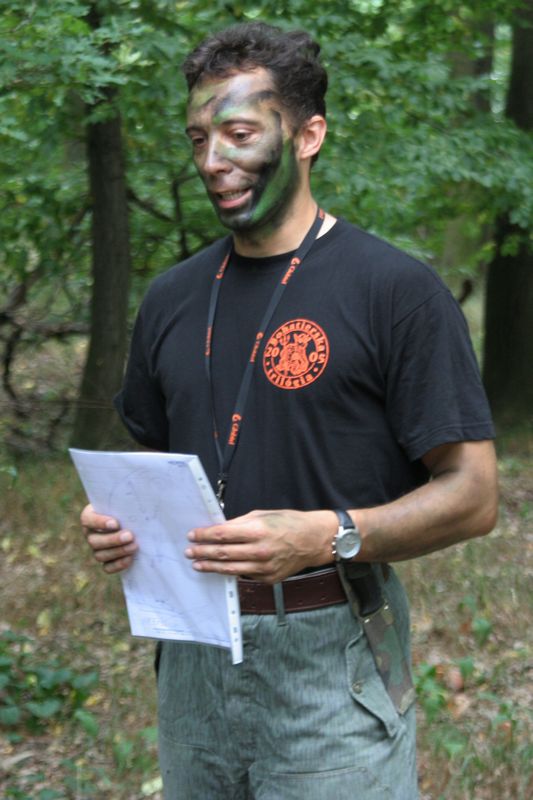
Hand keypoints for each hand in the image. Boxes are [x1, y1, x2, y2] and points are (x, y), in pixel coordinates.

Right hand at [80, 504, 137, 573]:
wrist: (135, 518)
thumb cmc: (129, 504)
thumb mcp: (125, 499)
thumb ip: (127, 499)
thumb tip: (140, 494)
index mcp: (90, 516)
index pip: (88, 519)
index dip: (100, 522)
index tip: (116, 523)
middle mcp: (90, 534)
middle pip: (94, 541)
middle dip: (113, 540)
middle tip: (130, 535)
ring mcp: (97, 549)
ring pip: (100, 555)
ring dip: (118, 552)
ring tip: (134, 546)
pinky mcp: (106, 561)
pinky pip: (107, 567)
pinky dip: (118, 565)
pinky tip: (130, 559)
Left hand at [184, 509, 336, 582]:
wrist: (313, 540)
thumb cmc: (289, 523)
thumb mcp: (262, 515)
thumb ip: (239, 523)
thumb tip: (219, 529)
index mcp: (257, 530)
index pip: (222, 534)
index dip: (204, 535)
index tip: (192, 535)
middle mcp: (260, 551)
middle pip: (223, 553)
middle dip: (202, 552)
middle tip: (189, 551)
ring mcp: (264, 567)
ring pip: (230, 569)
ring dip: (211, 566)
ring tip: (197, 564)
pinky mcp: (268, 578)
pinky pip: (244, 575)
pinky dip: (230, 571)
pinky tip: (219, 569)